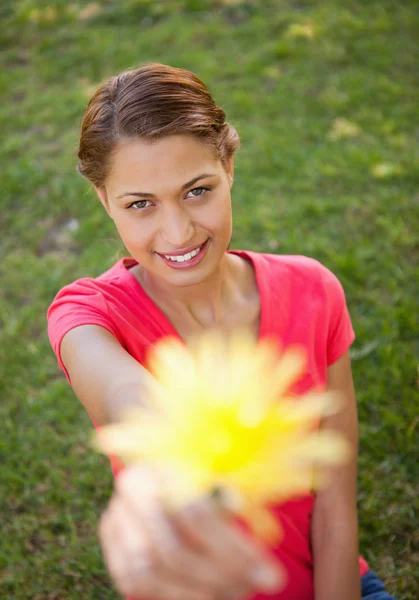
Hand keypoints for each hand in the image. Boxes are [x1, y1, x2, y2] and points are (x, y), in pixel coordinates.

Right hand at [99, 465, 284, 599]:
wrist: (158, 461)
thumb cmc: (201, 469)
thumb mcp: (219, 473)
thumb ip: (234, 504)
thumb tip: (261, 558)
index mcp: (161, 460)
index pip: (195, 515)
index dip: (233, 550)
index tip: (270, 572)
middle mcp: (131, 489)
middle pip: (171, 549)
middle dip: (218, 577)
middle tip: (255, 584)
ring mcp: (115, 519)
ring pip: (149, 572)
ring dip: (195, 592)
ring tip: (235, 591)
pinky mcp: (111, 547)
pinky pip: (134, 583)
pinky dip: (173, 595)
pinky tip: (206, 595)